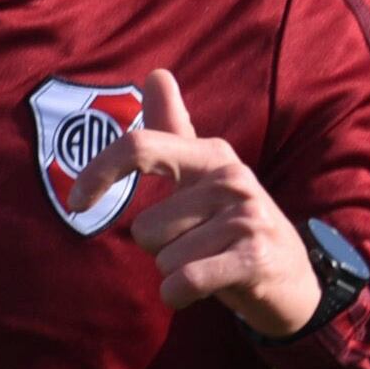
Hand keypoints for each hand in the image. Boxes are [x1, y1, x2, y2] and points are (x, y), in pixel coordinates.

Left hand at [65, 69, 322, 335]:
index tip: (76, 203)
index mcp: (212, 154)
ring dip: (174, 274)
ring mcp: (247, 217)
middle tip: (195, 248)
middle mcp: (231, 179)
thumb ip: (176, 128)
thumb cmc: (234, 226)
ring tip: (208, 265)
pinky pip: (184, 280)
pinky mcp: (254, 258)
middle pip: (145, 226)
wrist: (293, 279)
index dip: (98, 173)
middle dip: (158, 250)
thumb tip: (156, 73)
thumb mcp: (207, 177)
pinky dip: (179, 294)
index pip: (140, 147)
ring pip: (163, 258)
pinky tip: (199, 292)